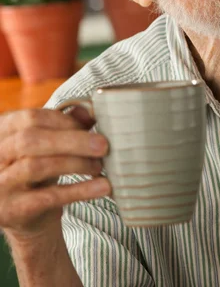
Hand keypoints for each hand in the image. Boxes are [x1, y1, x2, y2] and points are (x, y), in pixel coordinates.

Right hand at [0, 107, 110, 241]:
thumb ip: (66, 124)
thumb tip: (90, 110)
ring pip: (36, 167)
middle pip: (31, 140)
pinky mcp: (10, 211)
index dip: (64, 121)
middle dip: (72, 141)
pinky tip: (101, 187)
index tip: (91, 126)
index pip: (31, 118)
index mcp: (2, 131)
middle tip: (103, 145)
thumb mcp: (50, 144)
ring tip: (99, 166)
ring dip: (76, 164)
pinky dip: (79, 191)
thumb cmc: (40, 169)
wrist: (27, 215)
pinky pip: (47, 197)